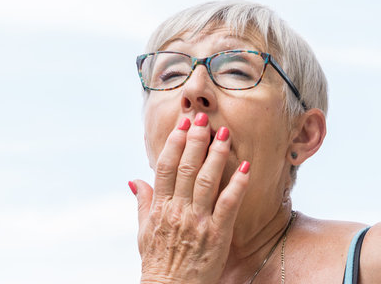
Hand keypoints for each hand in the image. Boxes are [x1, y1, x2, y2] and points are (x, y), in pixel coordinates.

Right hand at [130, 113, 250, 283]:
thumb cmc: (157, 262)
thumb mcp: (143, 232)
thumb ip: (142, 203)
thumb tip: (135, 180)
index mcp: (159, 207)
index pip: (165, 166)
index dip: (175, 142)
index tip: (184, 124)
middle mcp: (177, 210)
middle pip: (186, 167)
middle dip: (196, 140)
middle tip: (204, 118)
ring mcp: (197, 221)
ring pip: (206, 180)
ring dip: (216, 155)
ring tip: (224, 134)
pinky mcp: (217, 234)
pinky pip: (229, 204)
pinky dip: (238, 184)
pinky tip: (246, 166)